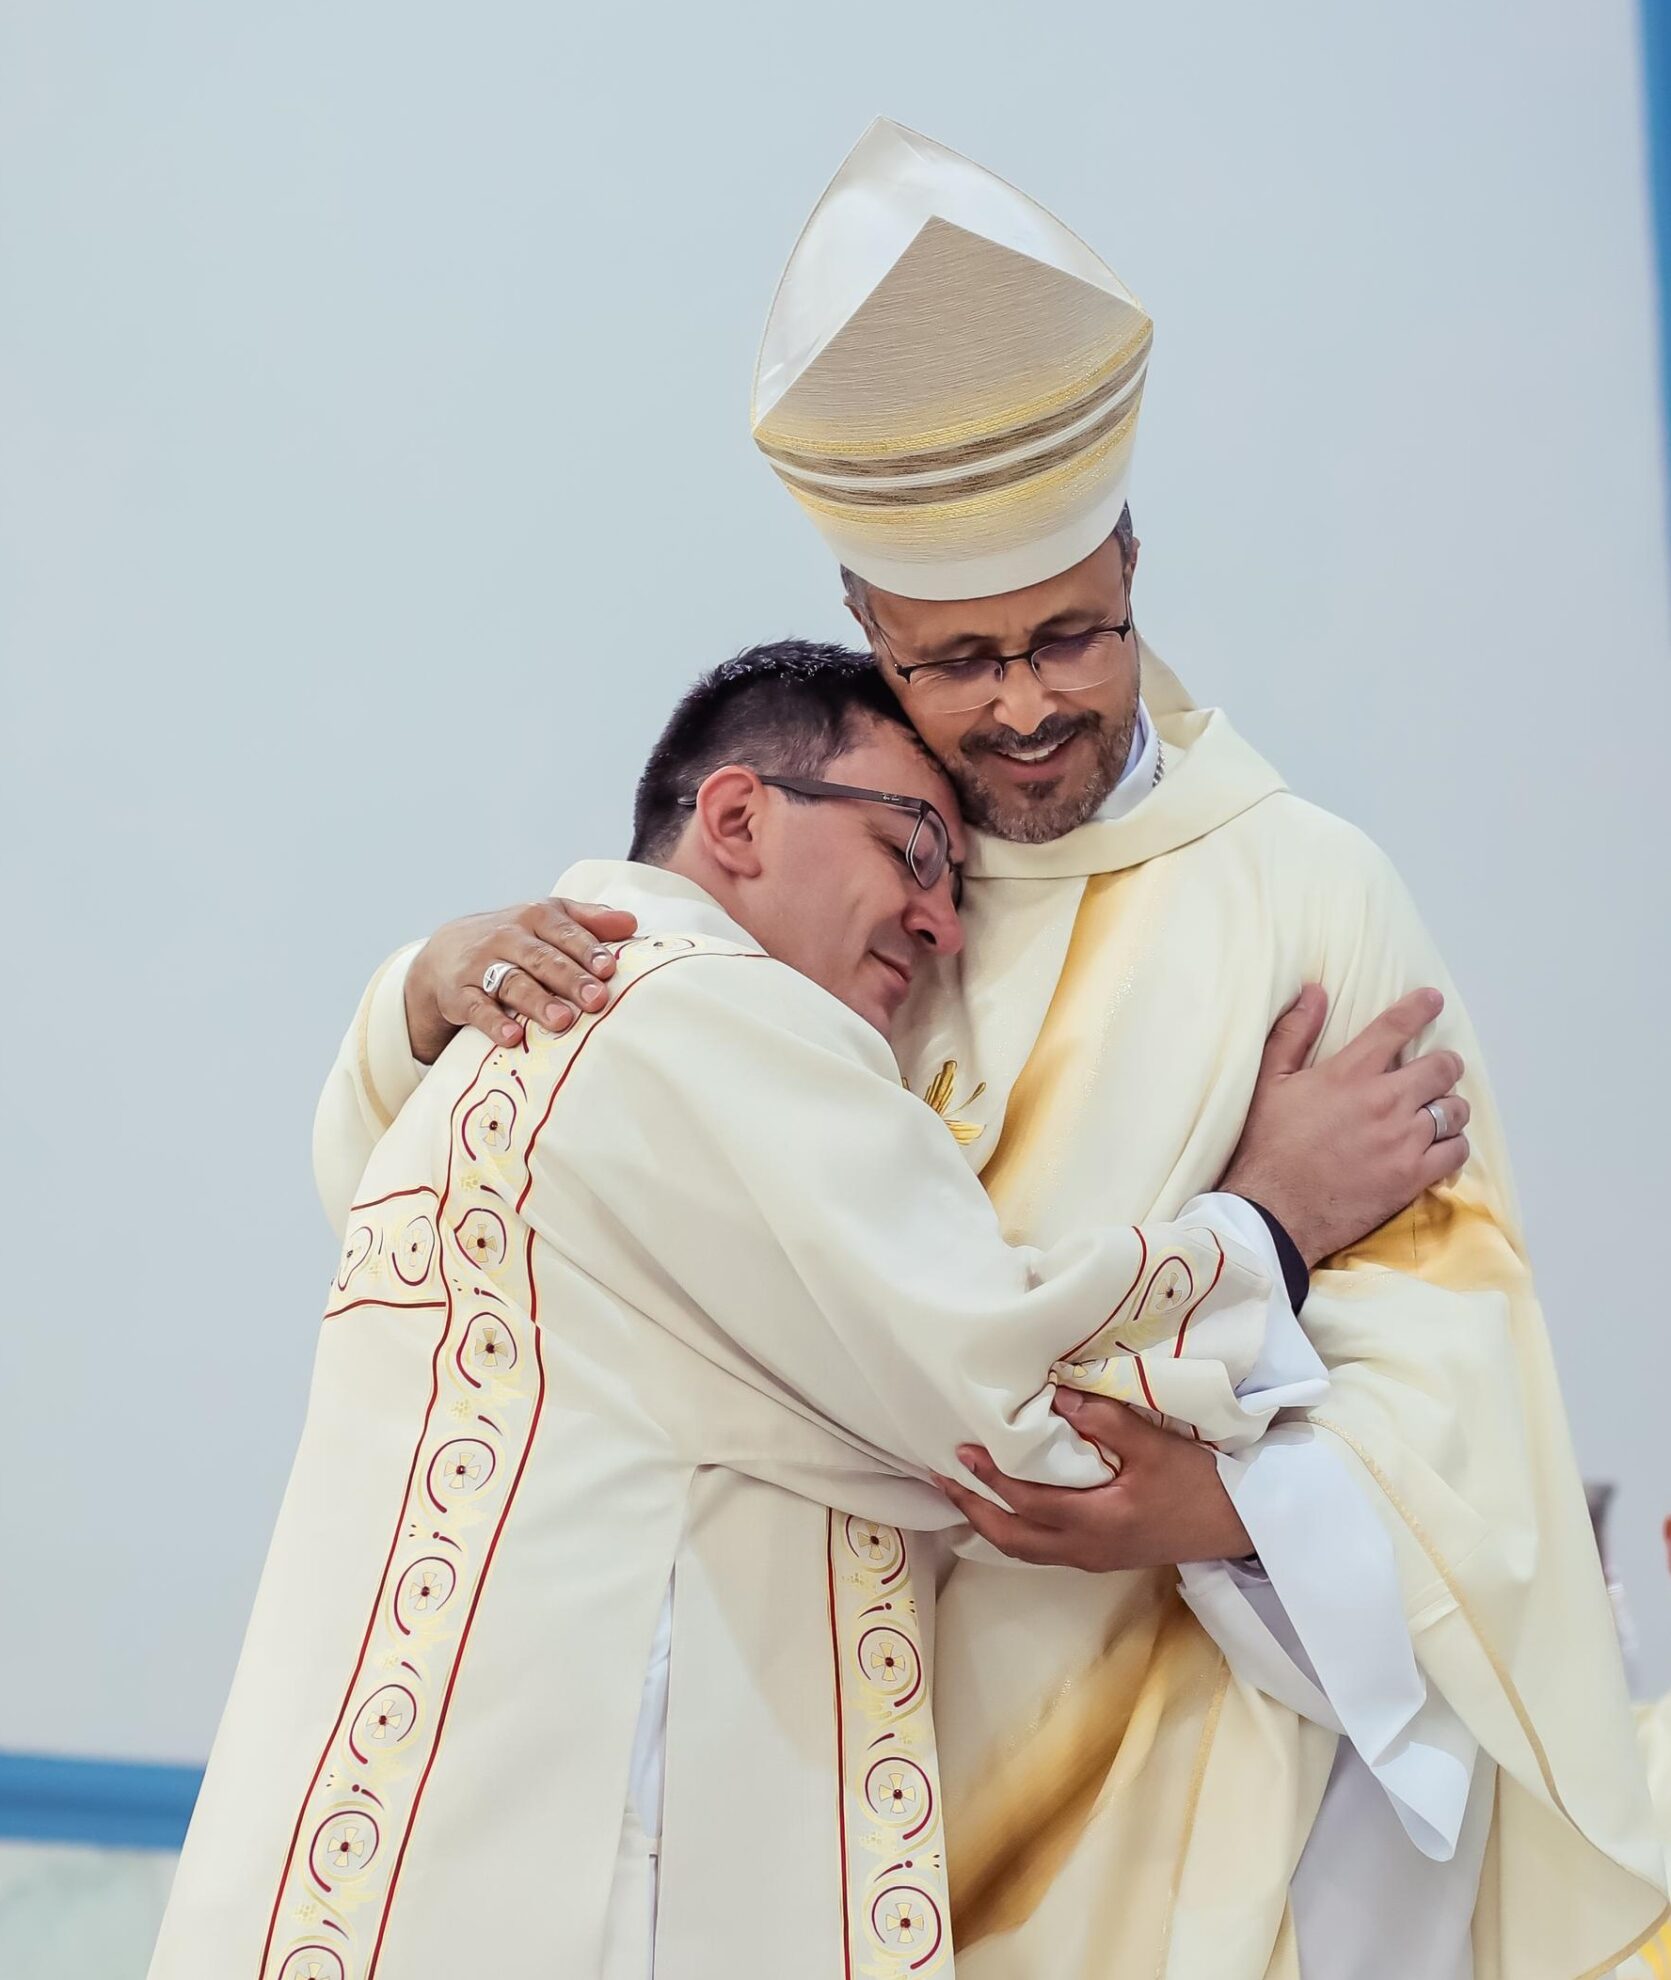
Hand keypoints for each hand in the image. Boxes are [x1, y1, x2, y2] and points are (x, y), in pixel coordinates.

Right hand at [403, 898, 638, 1063]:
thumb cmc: (513, 939)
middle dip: (570, 979)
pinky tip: (512, 1037)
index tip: (608, 970)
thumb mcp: (546, 919)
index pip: (564, 932)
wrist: (444, 953)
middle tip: (596, 999)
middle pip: (542, 958)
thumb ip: (588, 920)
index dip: (587, 950)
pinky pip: (476, 1008)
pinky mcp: (459, 994)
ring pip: (512, 982)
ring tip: (562, 1021)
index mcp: (534, 918)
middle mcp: (507, 938)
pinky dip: (493, 1023)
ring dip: (537, 1002)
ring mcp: (480, 965)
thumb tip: (632, 923)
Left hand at [932, 1389, 1251, 1571]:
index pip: (1028, 1502)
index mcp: (1097, 1521)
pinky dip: (1016, 1529)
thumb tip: (1057, 1395)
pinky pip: (1043, 1550)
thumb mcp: (1155, 1446)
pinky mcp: (1102, 1557)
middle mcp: (1086, 1548)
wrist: (1240, 1526)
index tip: (962, 1451)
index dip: (991, 1478)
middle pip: (1012, 1539)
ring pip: (1025, 1550)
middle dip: (973, 1510)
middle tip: (942, 1479)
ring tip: (963, 1493)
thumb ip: (1105, 1421)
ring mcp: (1093, 1558)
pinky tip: (1010, 1508)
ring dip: (990, 1522)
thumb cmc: (1201, 1484)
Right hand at [1220, 984, 1470, 1265]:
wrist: (1273, 1211)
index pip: (1396, 1028)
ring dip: (1449, 1107)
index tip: (1433, 1000)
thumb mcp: (1270, 1082)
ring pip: (1454, 1110)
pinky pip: (1456, 1152)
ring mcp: (1403, 1140)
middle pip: (1442, 1068)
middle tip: (1438, 1070)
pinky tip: (1439, 1146)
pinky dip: (1453, 1145)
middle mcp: (1384, 1101)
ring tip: (1437, 1113)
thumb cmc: (1266, 1146)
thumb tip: (1314, 992)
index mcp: (1349, 1074)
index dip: (1420, 1008)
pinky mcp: (1413, 1176)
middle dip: (1444, 1064)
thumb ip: (1294, 1034)